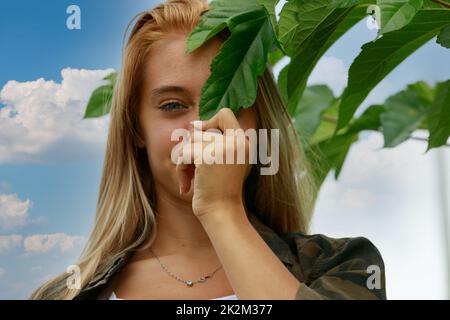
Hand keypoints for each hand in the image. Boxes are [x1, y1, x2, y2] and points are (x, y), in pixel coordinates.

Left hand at [175, 108, 252, 222]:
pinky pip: (184, 153)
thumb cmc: (219, 191)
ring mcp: (224, 148)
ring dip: (185, 160)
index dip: (210, 122)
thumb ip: (213, 142)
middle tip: (195, 169)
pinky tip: (186, 185)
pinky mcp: (209, 157)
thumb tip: (192, 125)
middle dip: (193, 149)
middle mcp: (237, 142)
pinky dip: (180, 169)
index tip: (204, 140)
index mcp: (243, 142)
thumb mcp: (222, 162)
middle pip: (202, 130)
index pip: (226, 113)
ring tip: (191, 178)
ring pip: (191, 141)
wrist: (222, 213)